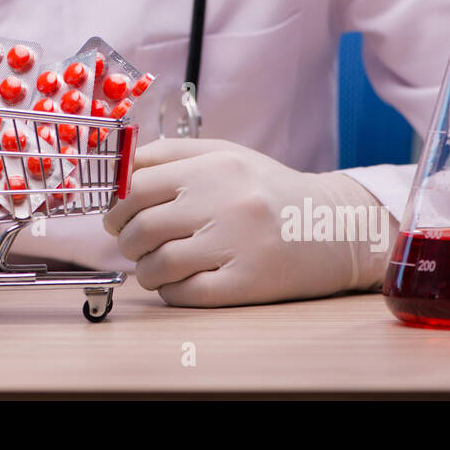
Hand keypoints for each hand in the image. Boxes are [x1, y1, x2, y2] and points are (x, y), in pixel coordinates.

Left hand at [103, 138, 395, 306]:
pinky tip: (177, 283)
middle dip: (127, 240)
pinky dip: (170, 292)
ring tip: (155, 266)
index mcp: (214, 167)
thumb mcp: (224, 155)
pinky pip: (186, 294)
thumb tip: (120, 170)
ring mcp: (236, 245)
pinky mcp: (247, 284)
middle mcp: (224, 203)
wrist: (333, 227)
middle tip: (132, 243)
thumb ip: (171, 155)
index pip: (137, 186)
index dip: (117, 206)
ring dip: (146, 270)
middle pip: (142, 227)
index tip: (116, 216)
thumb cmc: (267, 190)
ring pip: (159, 264)